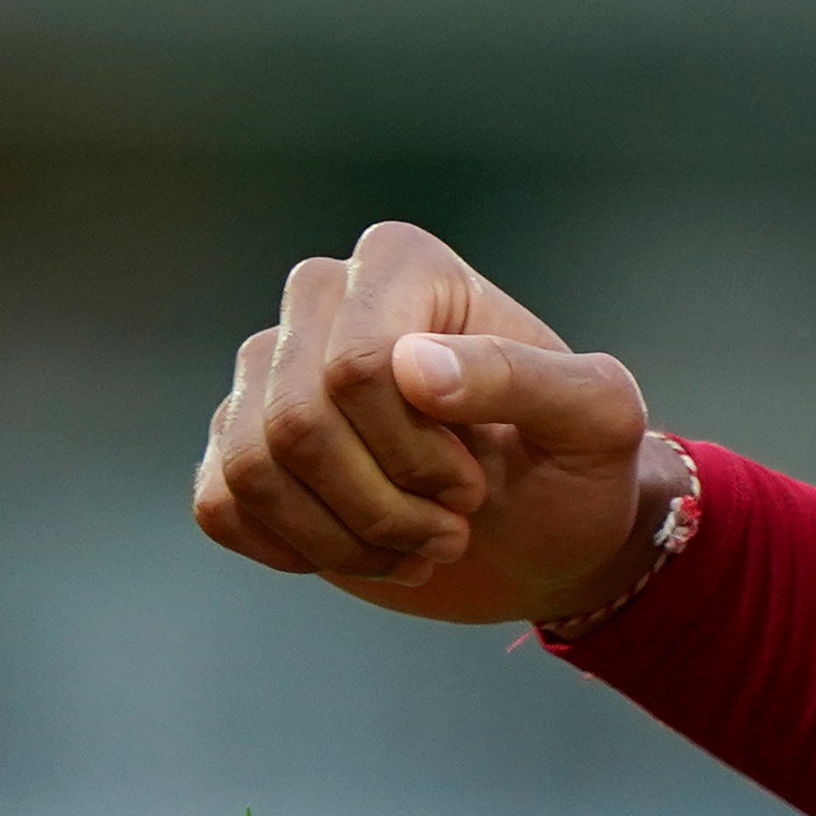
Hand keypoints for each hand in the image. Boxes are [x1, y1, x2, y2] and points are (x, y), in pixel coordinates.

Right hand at [194, 222, 672, 628]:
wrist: (542, 534)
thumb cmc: (575, 465)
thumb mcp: (593, 420)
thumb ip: (523, 376)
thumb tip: (412, 363)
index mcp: (402, 265)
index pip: (357, 366)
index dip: (415, 453)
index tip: (475, 483)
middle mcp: (321, 299)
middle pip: (298, 420)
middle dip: (381, 504)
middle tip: (452, 527)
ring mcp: (270, 373)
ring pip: (254, 466)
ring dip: (344, 538)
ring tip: (416, 546)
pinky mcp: (241, 446)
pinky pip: (221, 503)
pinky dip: (297, 550)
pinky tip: (359, 550)